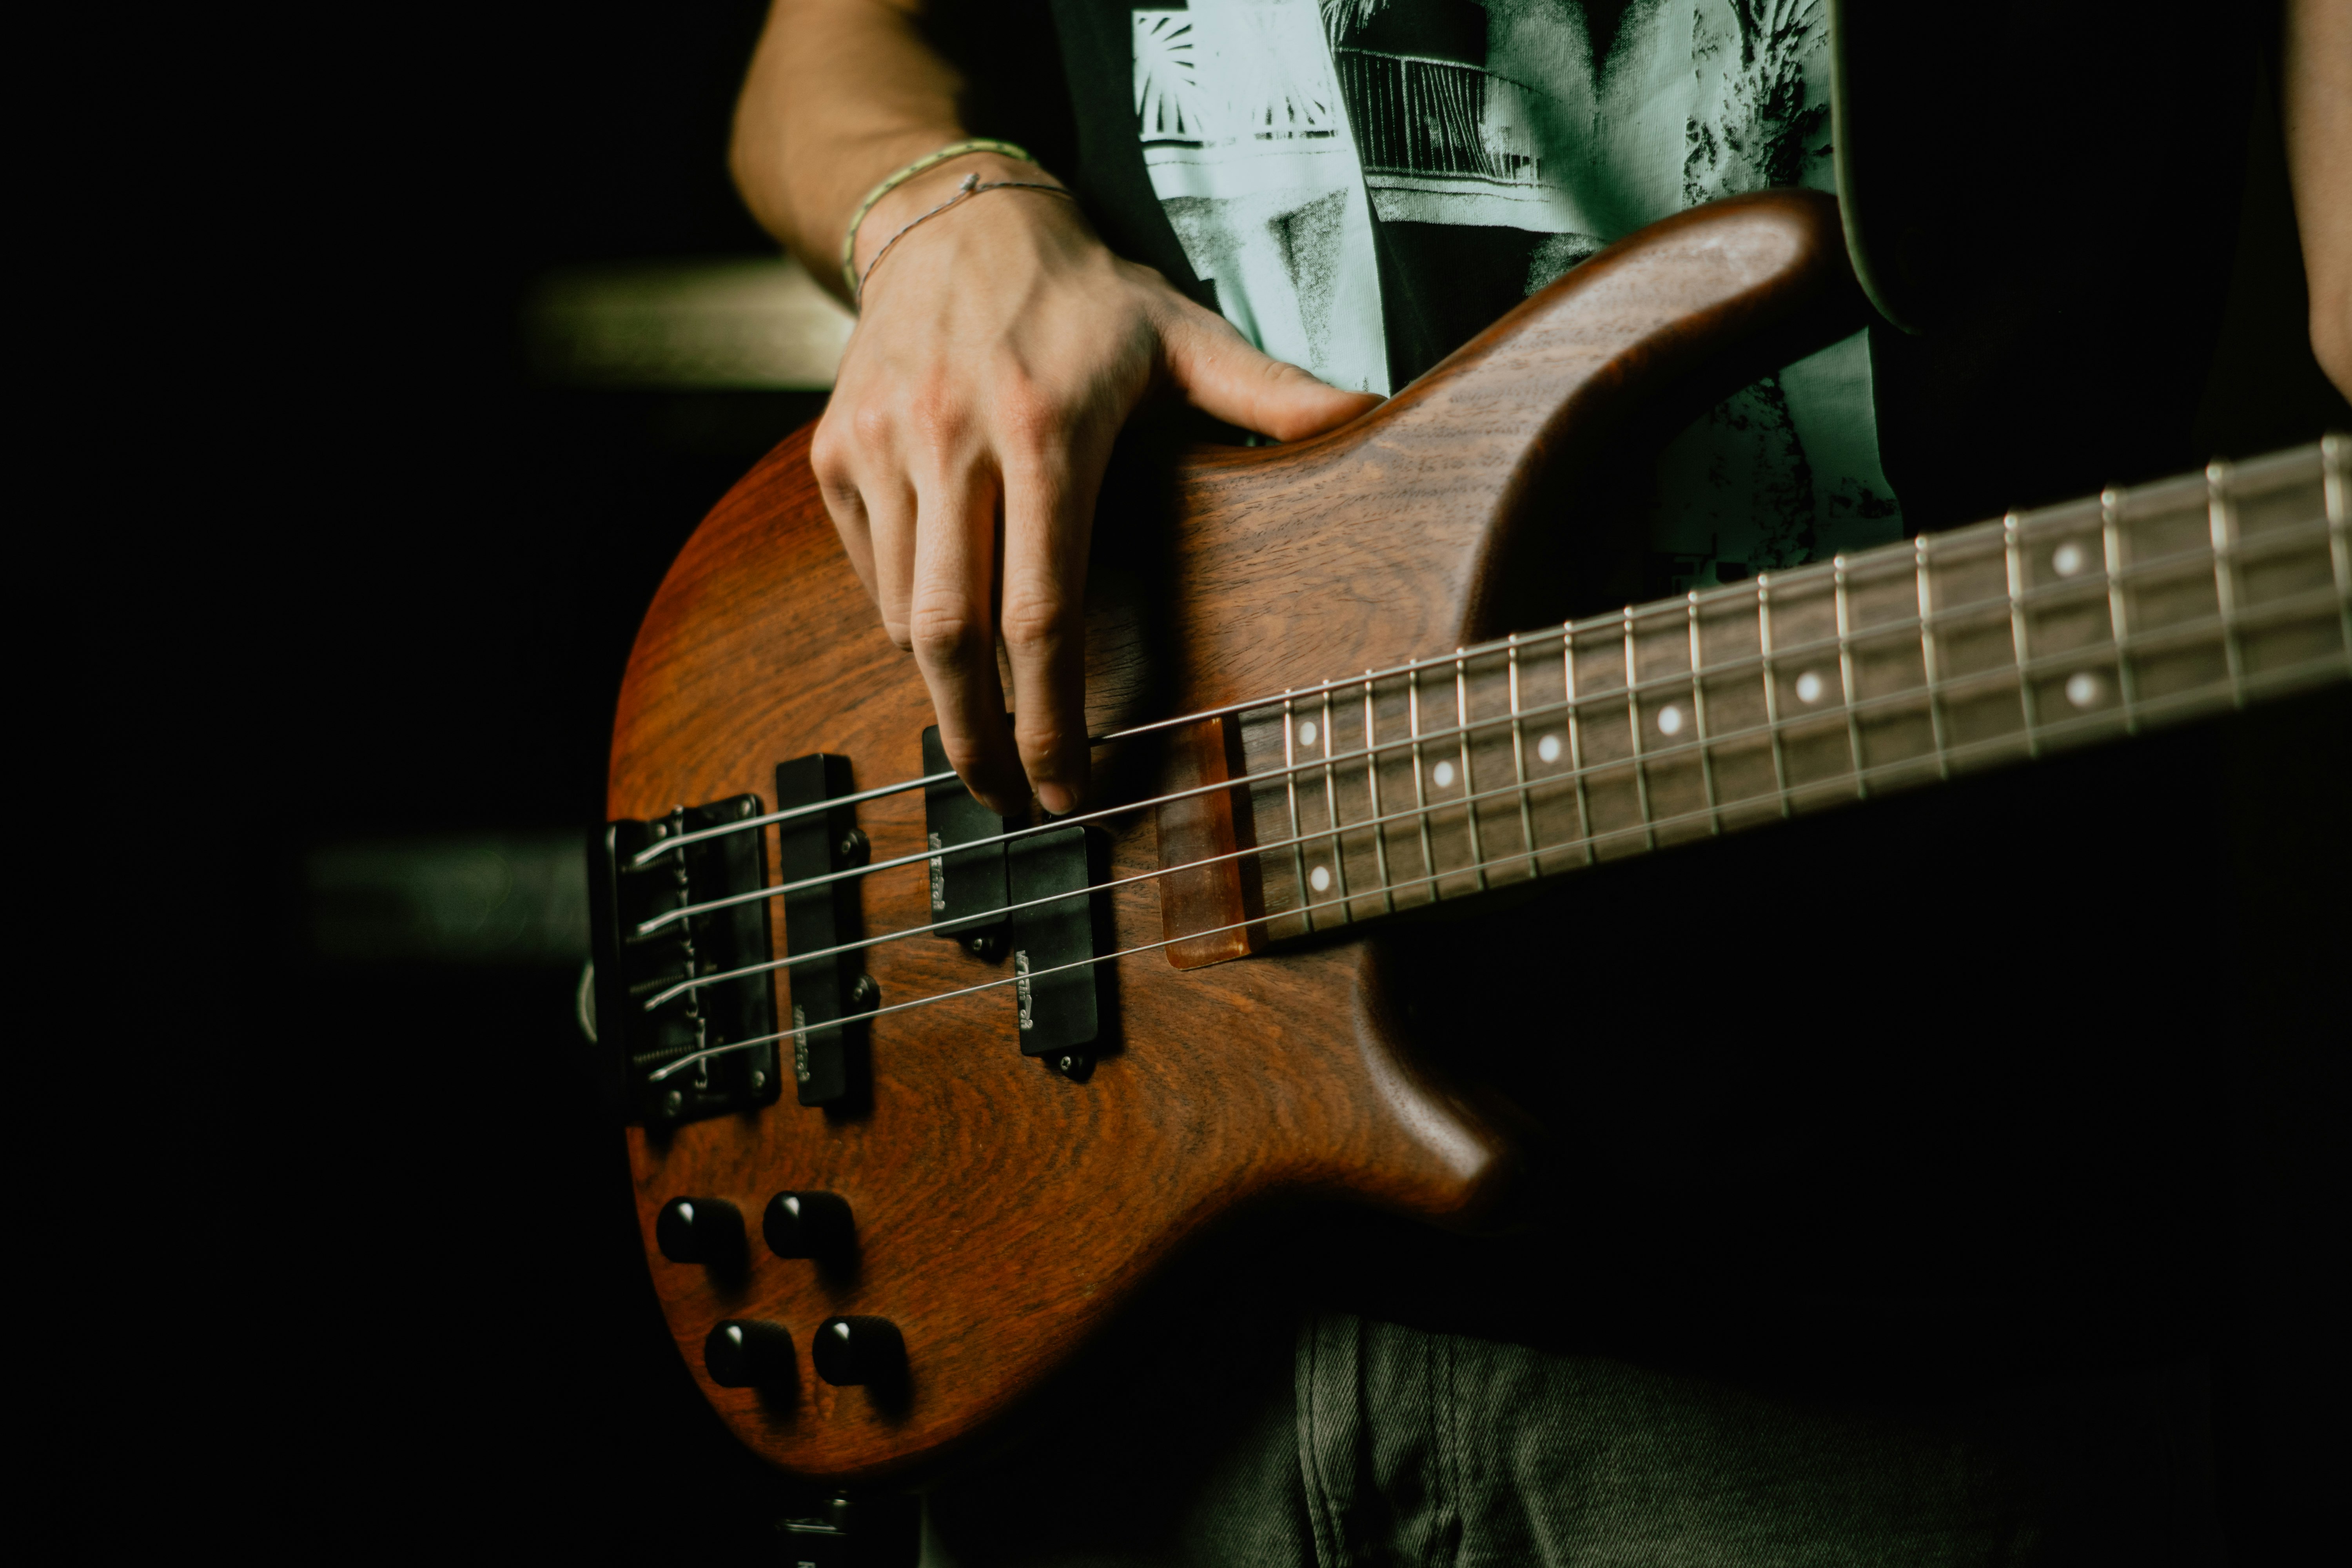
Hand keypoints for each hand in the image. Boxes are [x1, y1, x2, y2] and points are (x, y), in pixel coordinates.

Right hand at [811, 155, 1380, 816]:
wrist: (951, 217)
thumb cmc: (1078, 293)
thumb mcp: (1180, 333)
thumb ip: (1268, 393)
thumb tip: (1368, 416)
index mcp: (1044, 430)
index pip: (1041, 610)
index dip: (1052, 718)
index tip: (1070, 786)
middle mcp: (951, 441)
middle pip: (950, 636)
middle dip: (978, 739)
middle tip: (1012, 800)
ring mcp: (881, 447)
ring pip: (901, 615)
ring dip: (943, 688)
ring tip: (986, 728)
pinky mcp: (835, 452)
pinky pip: (868, 573)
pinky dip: (904, 621)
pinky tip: (946, 635)